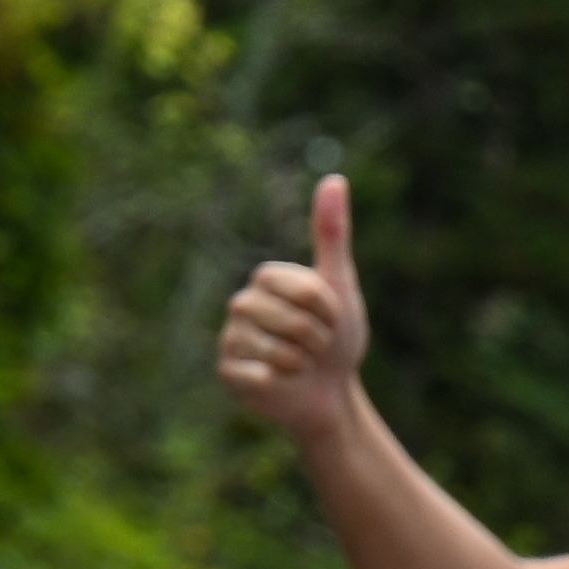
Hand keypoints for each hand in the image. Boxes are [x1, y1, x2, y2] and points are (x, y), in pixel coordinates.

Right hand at [213, 174, 374, 436]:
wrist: (330, 391)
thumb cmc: (336, 336)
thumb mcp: (340, 284)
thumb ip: (333, 234)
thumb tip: (335, 178)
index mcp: (266, 278)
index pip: (307, 290)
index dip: (330, 310)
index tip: (329, 317)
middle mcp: (241, 304)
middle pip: (293, 321)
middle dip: (319, 339)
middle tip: (316, 345)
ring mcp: (230, 338)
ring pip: (277, 350)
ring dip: (303, 363)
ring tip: (301, 363)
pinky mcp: (228, 372)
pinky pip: (257, 374)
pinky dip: (279, 382)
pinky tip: (279, 381)